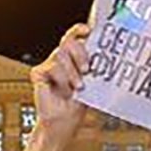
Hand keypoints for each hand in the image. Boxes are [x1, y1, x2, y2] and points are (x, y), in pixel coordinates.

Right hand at [28, 24, 90, 141]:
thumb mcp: (92, 83)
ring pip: (60, 54)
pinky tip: (63, 91)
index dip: (80, 29)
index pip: (76, 35)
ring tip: (77, 87)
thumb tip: (111, 56)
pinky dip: (61, 81)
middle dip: (80, 53)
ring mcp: (49, 64)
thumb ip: (96, 68)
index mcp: (75, 57)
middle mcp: (62, 58)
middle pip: (68, 41)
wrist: (64, 122)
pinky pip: (52, 68)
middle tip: (87, 69)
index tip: (89, 30)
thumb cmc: (78, 103)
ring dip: (72, 73)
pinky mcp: (39, 73)